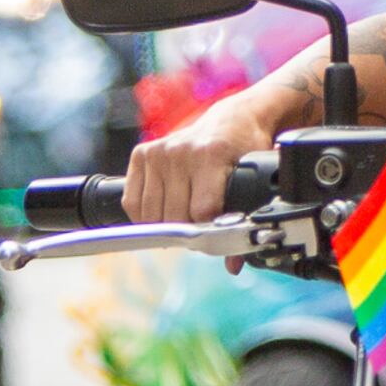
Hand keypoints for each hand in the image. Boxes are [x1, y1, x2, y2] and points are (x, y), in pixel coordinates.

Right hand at [125, 89, 280, 223]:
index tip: (214, 234)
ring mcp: (159, 152)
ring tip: (182, 221)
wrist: (231, 121)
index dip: (207, 230)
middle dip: (186, 230)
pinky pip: (132, 201)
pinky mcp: (142, 154)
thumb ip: (243, 220)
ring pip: (151, 213)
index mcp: (211, 155)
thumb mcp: (253, 180)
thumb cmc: (243, 152)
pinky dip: (143, 216)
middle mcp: (180, 152)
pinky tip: (160, 214)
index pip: (201, 211)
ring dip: (165, 225)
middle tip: (198, 229)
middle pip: (174, 216)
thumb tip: (233, 265)